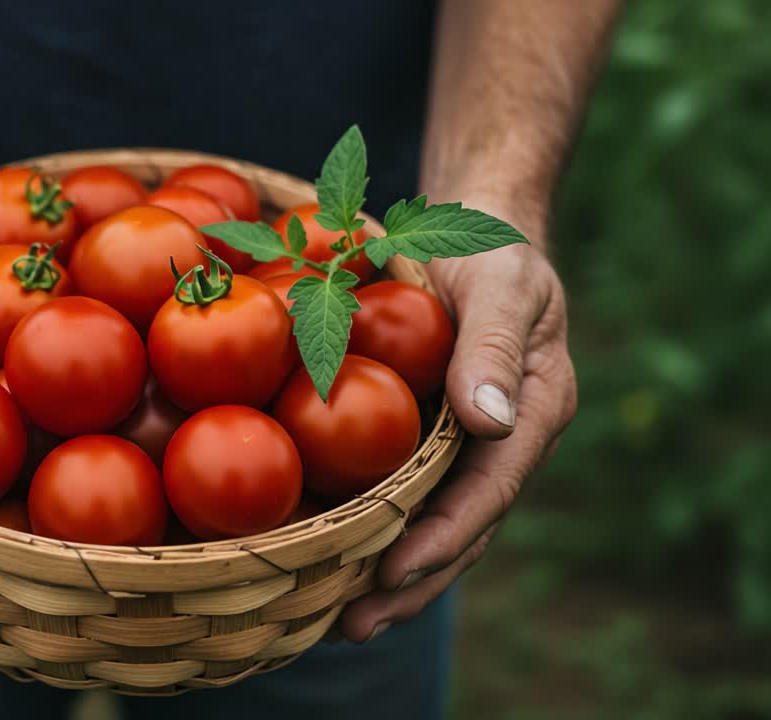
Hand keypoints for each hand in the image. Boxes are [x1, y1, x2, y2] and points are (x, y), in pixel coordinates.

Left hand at [338, 202, 576, 642]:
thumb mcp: (502, 285)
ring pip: (433, 525)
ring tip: (340, 622)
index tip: (393, 573)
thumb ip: (494, 347)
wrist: (478, 233)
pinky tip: (333, 561)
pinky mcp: (433, 439)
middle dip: (410, 584)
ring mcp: (468, 446)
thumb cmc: (493, 253)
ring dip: (391, 577)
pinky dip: (376, 532)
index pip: (487, 492)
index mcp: (531, 411)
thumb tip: (491, 421)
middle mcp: (503, 442)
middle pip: (461, 530)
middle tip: (353, 627)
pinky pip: (409, 496)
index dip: (442, 539)